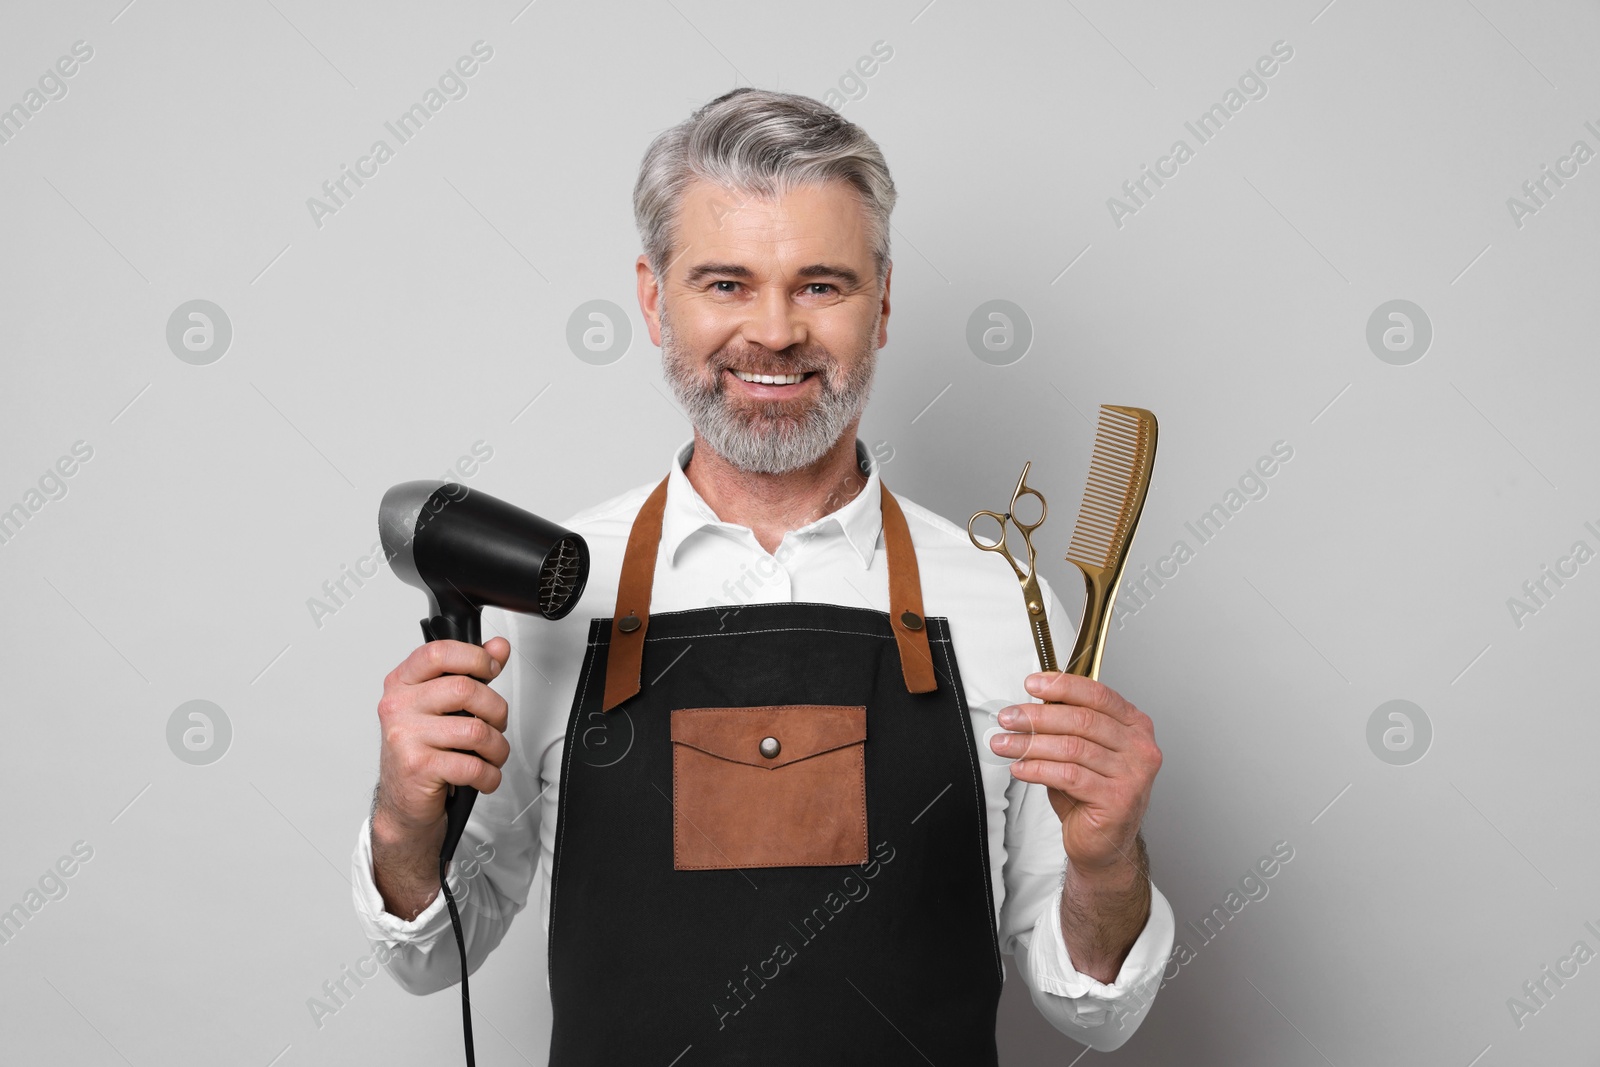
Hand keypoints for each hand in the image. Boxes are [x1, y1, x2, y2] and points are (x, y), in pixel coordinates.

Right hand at [372, 636, 511, 844]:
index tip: (491, 669)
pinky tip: (483, 776)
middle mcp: (399, 706)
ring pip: (475, 730)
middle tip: (495, 725)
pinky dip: (489, 775)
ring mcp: (406, 736)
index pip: (439, 653)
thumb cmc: (423, 751)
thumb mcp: (443, 706)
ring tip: (492, 755)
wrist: (404, 802)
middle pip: (465, 689)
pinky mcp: (418, 767)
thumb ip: (470, 673)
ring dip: (497, 748)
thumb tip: (498, 647)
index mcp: (403, 683)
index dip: (475, 657)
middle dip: (496, 710)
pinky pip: (472, 765)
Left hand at [989, 672, 1161, 872]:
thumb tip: (1030, 705)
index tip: (1032, 685)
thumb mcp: (1082, 751)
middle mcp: (1140, 748)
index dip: (1063, 686)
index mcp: (1135, 726)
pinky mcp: (1118, 800)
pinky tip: (1019, 768)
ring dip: (1031, 744)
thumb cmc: (1091, 794)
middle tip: (1009, 717)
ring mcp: (1133, 775)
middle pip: (1083, 720)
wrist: (1103, 843)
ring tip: (1004, 743)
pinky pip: (1069, 776)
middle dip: (1038, 716)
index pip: (1099, 695)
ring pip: (1072, 748)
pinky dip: (1038, 769)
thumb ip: (1067, 726)